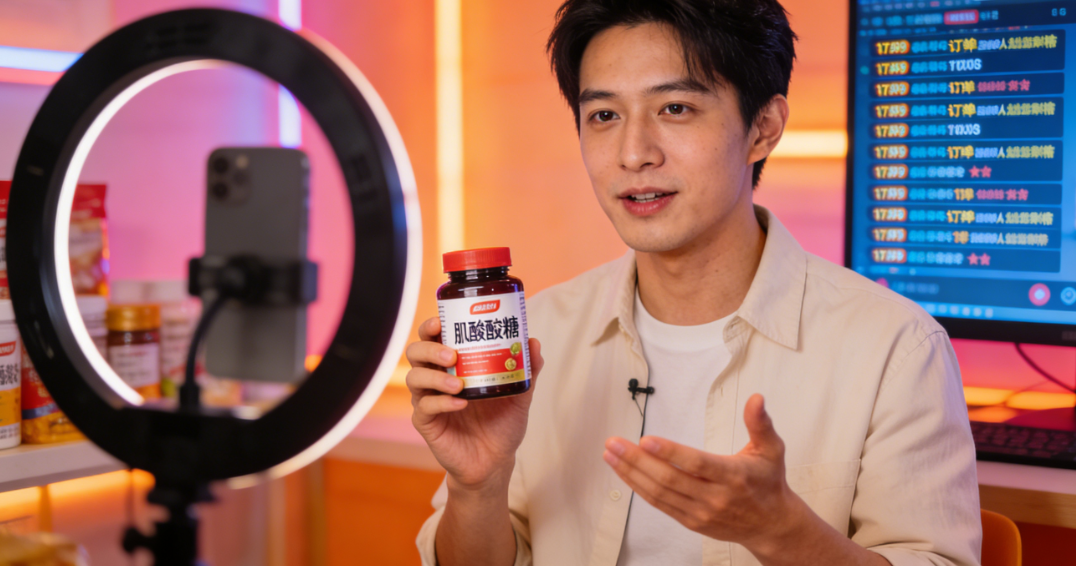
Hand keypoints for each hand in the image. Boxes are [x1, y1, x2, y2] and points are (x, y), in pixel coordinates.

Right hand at [406, 317, 544, 492]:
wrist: (496, 461)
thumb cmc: (502, 423)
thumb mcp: (519, 395)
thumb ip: (527, 369)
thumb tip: (533, 341)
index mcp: (453, 365)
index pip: (433, 337)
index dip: (431, 326)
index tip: (441, 321)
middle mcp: (436, 378)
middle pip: (415, 352)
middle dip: (430, 348)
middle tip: (452, 354)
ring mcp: (428, 400)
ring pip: (414, 378)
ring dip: (435, 377)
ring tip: (459, 383)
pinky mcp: (426, 423)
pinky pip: (425, 408)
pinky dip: (441, 403)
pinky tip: (460, 403)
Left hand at [602, 394, 799, 554]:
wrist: (771, 525)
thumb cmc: (768, 482)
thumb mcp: (772, 450)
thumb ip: (761, 423)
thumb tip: (756, 399)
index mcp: (733, 476)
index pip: (697, 464)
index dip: (670, 452)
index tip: (646, 440)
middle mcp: (714, 497)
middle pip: (670, 479)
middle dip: (637, 460)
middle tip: (614, 443)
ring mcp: (700, 512)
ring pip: (659, 493)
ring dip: (631, 473)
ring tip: (611, 454)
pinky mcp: (691, 521)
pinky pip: (659, 504)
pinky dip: (639, 488)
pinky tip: (625, 472)